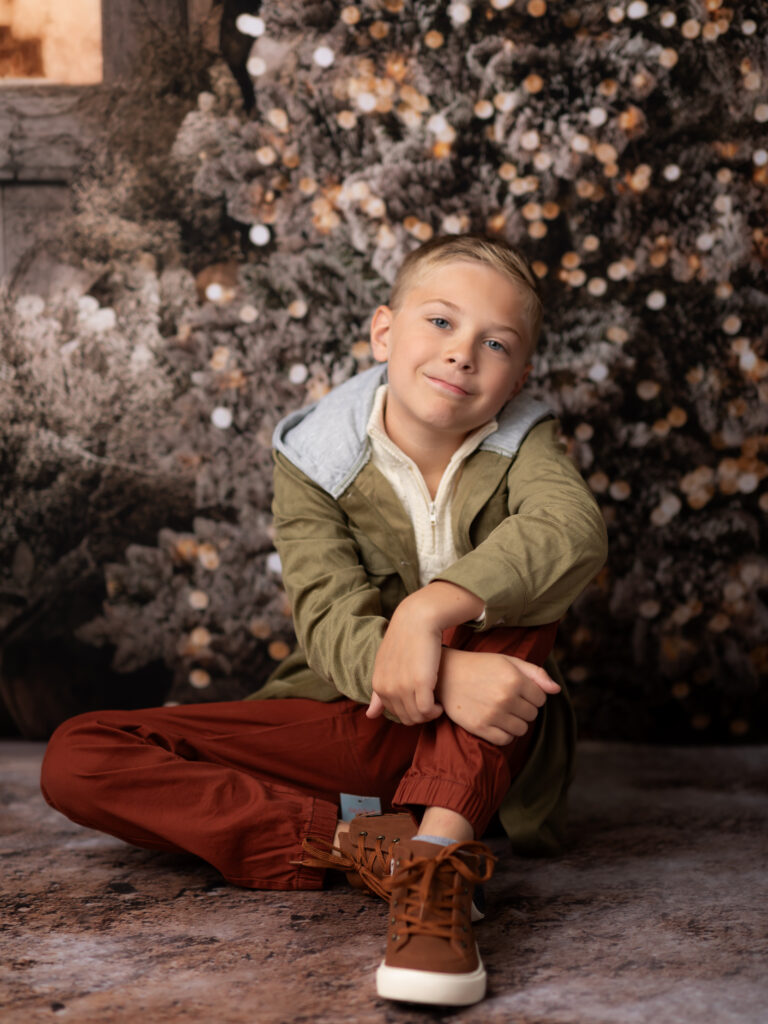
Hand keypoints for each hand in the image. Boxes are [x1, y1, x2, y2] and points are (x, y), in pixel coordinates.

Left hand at [366, 594, 443, 724]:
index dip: (409, 711)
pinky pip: (428, 710)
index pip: (394, 713)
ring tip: (436, 703)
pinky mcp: (421, 683)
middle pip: (406, 718)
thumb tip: (370, 716)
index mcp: (378, 684)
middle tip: (430, 703)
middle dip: (419, 715)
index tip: (419, 701)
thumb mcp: (385, 666)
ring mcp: (403, 686)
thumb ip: (378, 693)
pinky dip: (435, 711)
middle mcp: (388, 688)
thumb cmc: (404, 641)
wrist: (416, 619)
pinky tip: (440, 702)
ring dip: (429, 714)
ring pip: (418, 716)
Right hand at [436, 648, 560, 744]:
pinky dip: (504, 734)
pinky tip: (496, 722)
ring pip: (521, 730)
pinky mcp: (480, 727)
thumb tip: (556, 690)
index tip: (519, 690)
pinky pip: (505, 740)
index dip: (532, 695)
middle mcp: (505, 698)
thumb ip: (535, 673)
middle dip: (524, 708)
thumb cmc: (480, 666)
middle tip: (507, 699)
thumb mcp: (508, 661)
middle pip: (532, 715)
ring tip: (502, 710)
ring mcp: (492, 714)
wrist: (446, 674)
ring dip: (515, 722)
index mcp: (515, 679)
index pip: (541, 699)